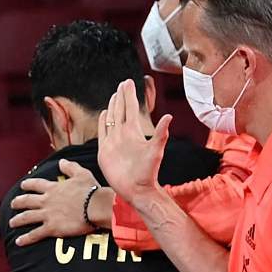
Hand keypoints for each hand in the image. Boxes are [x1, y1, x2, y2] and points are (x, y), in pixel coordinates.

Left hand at [10, 161, 103, 246]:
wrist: (96, 207)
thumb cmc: (91, 190)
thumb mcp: (82, 174)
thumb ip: (70, 167)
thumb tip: (61, 161)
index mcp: (53, 188)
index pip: (36, 184)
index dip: (28, 184)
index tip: (22, 186)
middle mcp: (47, 201)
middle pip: (27, 201)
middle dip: (17, 202)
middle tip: (12, 204)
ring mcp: (47, 214)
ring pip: (27, 217)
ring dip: (17, 220)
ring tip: (11, 223)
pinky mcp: (51, 228)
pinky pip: (35, 234)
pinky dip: (25, 239)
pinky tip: (18, 242)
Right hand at [96, 79, 168, 202]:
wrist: (136, 189)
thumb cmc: (148, 172)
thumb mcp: (156, 151)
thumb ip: (161, 134)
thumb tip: (169, 117)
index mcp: (134, 132)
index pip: (130, 108)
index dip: (130, 95)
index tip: (129, 82)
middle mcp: (123, 134)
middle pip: (121, 110)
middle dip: (121, 96)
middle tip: (123, 83)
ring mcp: (113, 142)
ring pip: (112, 119)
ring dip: (113, 106)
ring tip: (114, 95)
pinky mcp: (104, 151)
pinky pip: (102, 133)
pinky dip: (102, 122)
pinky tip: (104, 114)